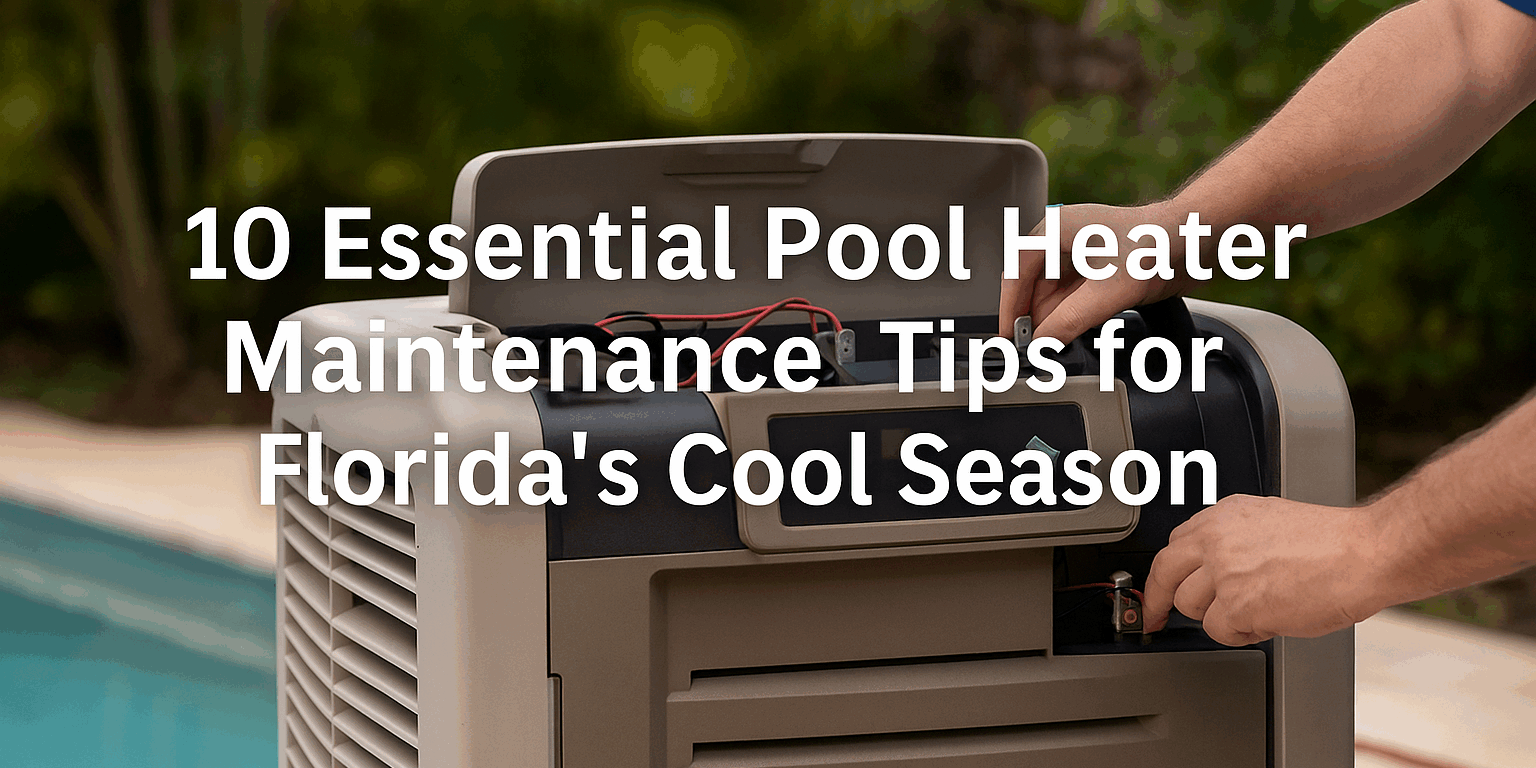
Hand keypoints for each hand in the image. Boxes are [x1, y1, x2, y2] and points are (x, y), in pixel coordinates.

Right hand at [998, 202, 1191, 341]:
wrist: (1197, 238)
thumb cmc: (1157, 245)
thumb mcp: (1107, 292)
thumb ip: (1069, 321)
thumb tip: (1042, 345)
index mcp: (1056, 230)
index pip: (1016, 273)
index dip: (1010, 308)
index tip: (1009, 336)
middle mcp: (1064, 238)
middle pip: (1032, 285)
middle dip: (1033, 317)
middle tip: (1033, 348)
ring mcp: (1082, 252)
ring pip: (1053, 293)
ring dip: (1053, 319)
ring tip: (1053, 345)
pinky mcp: (1098, 267)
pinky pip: (1072, 295)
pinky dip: (1070, 315)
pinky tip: (1072, 332)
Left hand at [1142, 494, 1392, 644]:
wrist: (1365, 553)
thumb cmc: (1334, 543)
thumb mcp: (1270, 521)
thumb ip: (1235, 540)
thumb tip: (1215, 567)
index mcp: (1223, 516)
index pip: (1174, 546)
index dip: (1166, 572)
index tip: (1160, 586)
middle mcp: (1217, 539)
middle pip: (1164, 574)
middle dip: (1158, 600)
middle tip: (1157, 617)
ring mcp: (1223, 572)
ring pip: (1191, 606)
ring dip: (1218, 617)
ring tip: (1256, 610)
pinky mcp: (1236, 605)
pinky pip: (1219, 631)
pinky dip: (1241, 634)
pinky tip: (1267, 621)